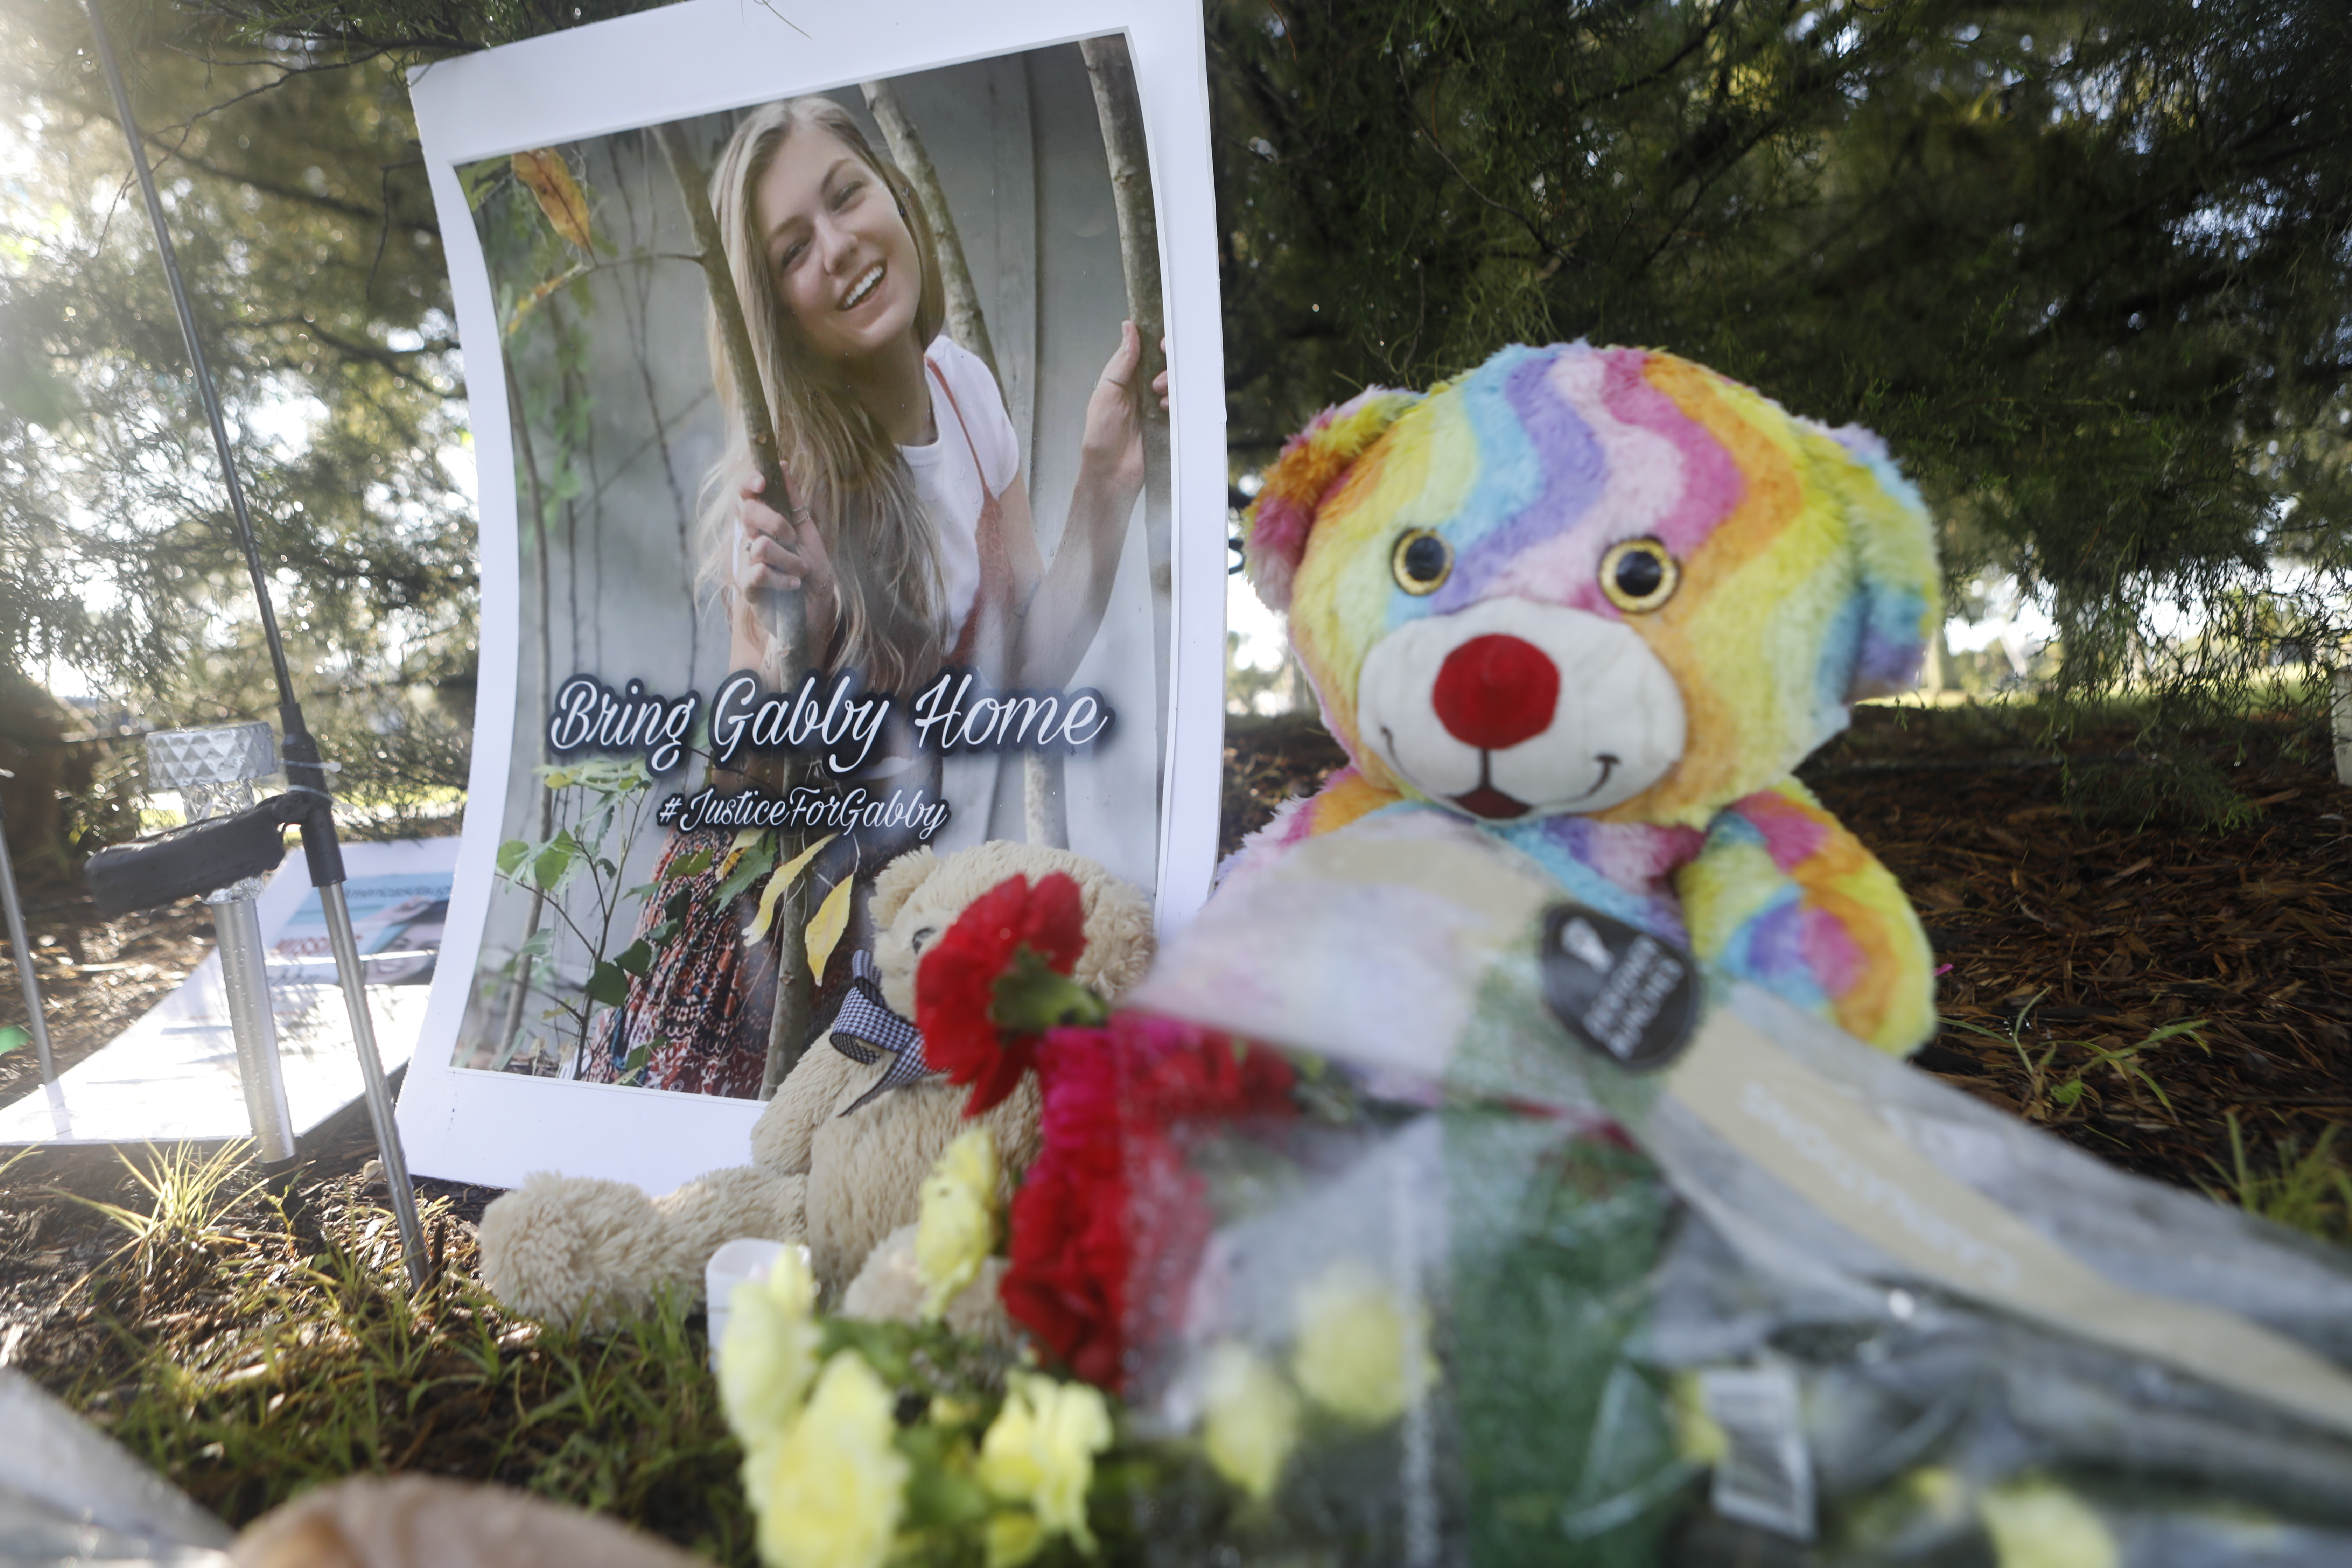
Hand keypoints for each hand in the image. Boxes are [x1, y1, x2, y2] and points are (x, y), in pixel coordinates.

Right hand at [735, 468, 835, 599]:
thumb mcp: (809, 532)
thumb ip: (794, 501)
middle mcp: (751, 539)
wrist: (816, 609)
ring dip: (789, 559)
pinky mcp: (747, 587)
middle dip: (775, 521)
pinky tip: (793, 586)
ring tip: (800, 572)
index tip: (763, 482)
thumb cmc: (812, 571)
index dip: (749, 483)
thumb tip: (783, 464)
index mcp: (765, 523)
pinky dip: (782, 579)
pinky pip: (758, 572)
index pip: (747, 495)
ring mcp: (747, 562)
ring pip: (760, 545)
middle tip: (791, 537)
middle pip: (748, 513)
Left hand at [1077, 319, 1167, 499]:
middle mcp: (1142, 388)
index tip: (1160, 341)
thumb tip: (1129, 329)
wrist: (1112, 472)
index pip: (1144, 350)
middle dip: (1166, 362)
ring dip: (1170, 382)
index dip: (1154, 341)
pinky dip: (1177, 401)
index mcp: (1125, 377)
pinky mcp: (1168, 419)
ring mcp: (1156, 404)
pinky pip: (1182, 403)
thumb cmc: (1101, 436)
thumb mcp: (1106, 392)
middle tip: (1159, 369)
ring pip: (1175, 381)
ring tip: (1158, 393)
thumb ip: (1121, 362)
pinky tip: (1165, 408)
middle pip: (1164, 363)